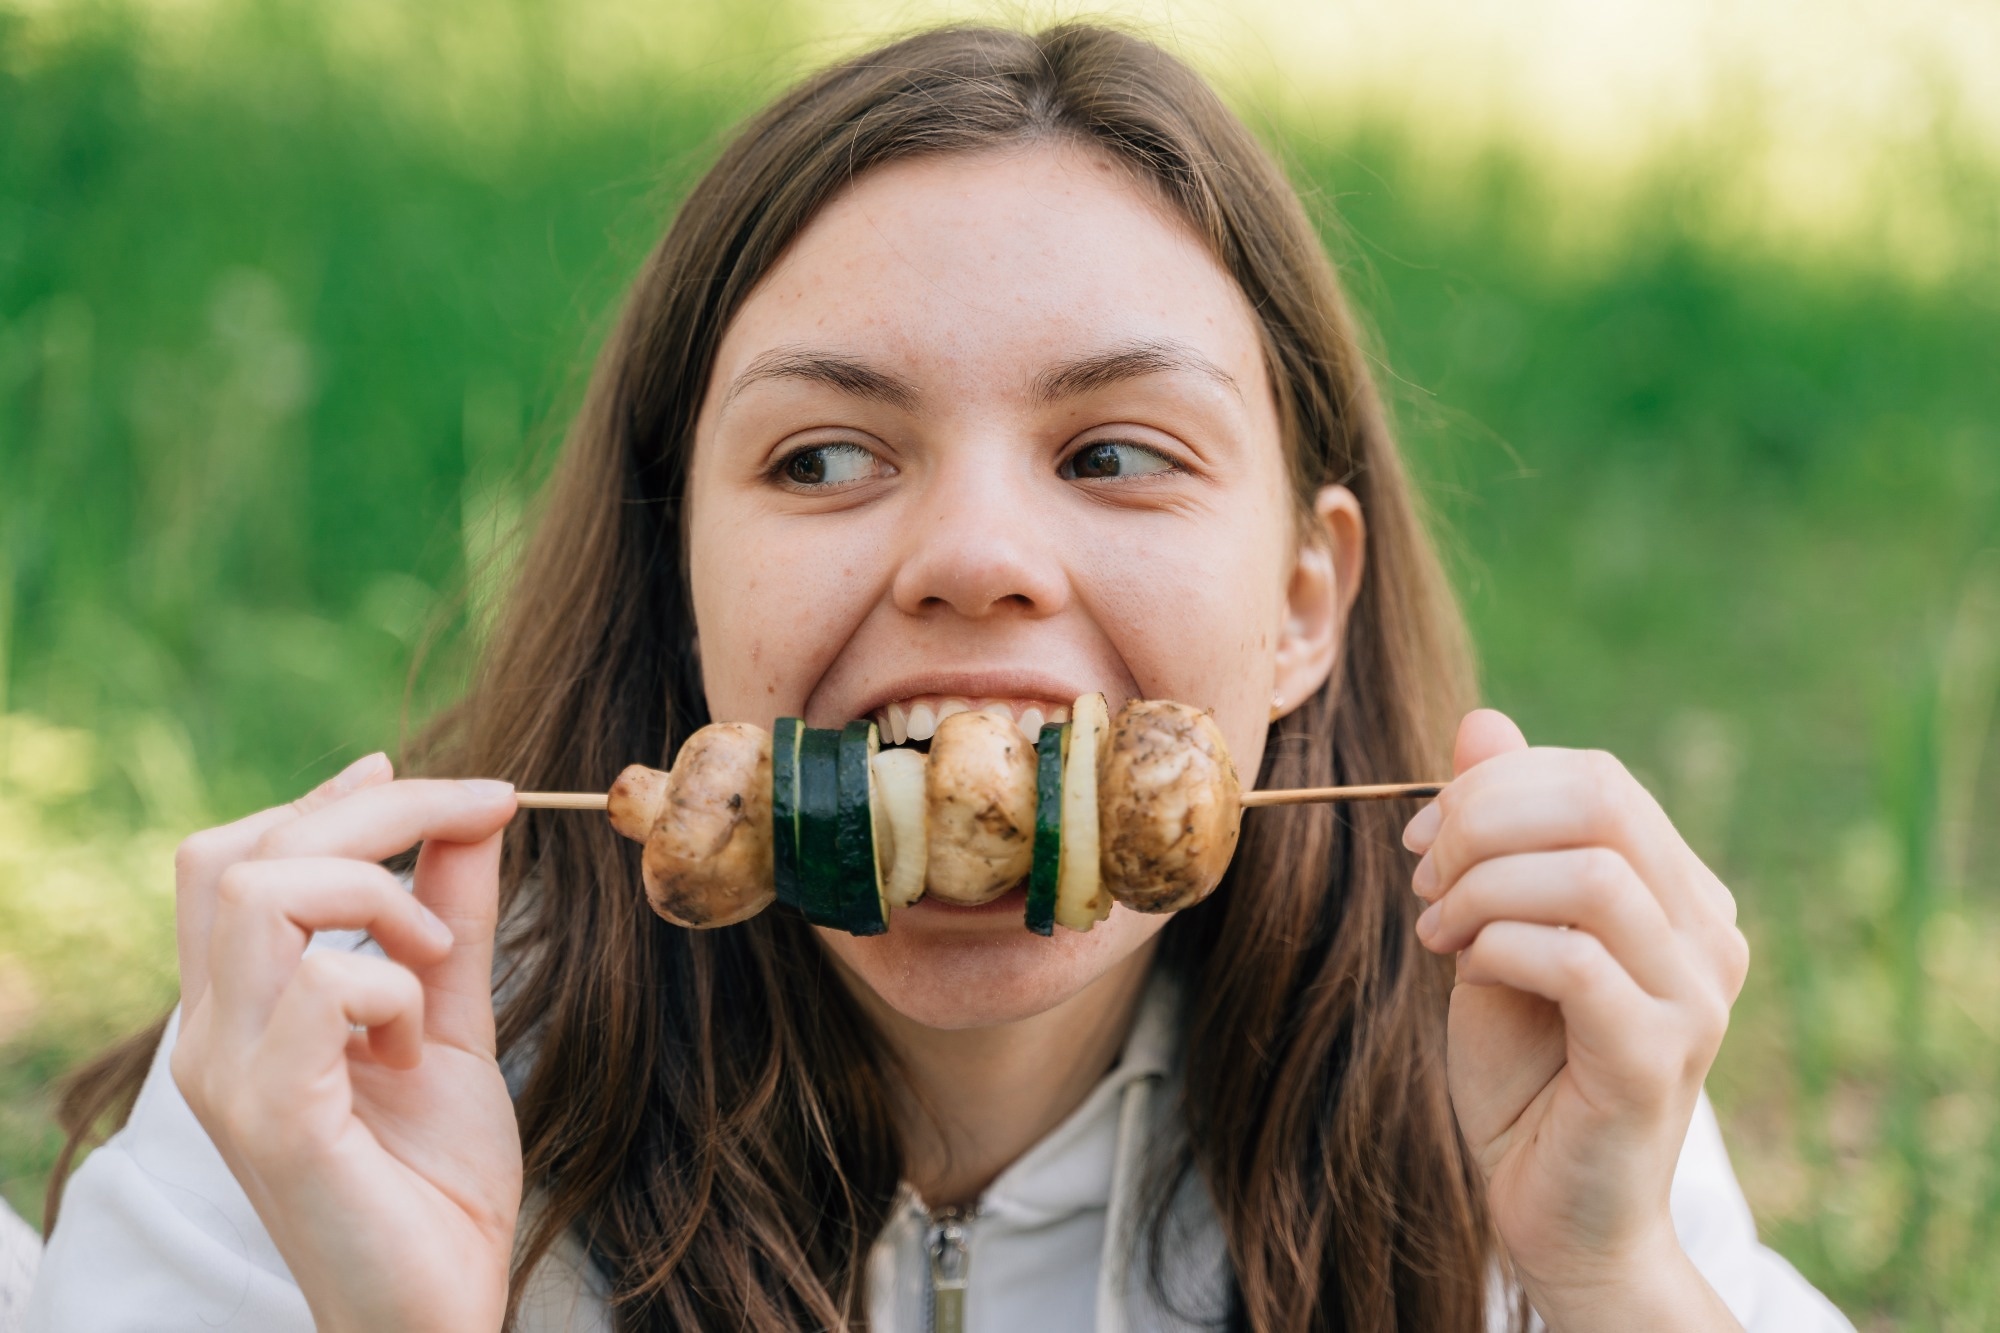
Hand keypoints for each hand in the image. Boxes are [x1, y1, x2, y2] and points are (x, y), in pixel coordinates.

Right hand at [169, 753, 522, 1332]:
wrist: (441, 1308)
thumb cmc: (437, 1182)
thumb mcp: (456, 1024)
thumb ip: (454, 923)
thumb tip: (475, 814)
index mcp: (240, 1011)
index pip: (229, 859)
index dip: (321, 800)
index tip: (417, 780)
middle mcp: (211, 1037)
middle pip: (245, 853)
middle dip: (374, 813)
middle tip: (480, 817)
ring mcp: (229, 1076)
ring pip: (263, 894)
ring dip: (378, 896)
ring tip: (436, 966)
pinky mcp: (272, 1117)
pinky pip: (319, 983)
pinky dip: (391, 985)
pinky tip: (417, 1047)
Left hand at [1404, 711, 1749, 1329]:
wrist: (1555, 1211)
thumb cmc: (1526, 1073)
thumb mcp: (1496, 930)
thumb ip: (1499, 834)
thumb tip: (1481, 721)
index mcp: (1679, 893)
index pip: (1596, 778)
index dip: (1494, 786)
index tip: (1422, 838)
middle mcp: (1708, 933)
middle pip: (1601, 800)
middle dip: (1483, 821)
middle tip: (1424, 876)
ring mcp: (1695, 995)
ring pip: (1587, 873)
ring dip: (1482, 887)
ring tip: (1437, 932)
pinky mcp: (1658, 1057)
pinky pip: (1570, 958)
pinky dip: (1495, 946)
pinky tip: (1463, 970)